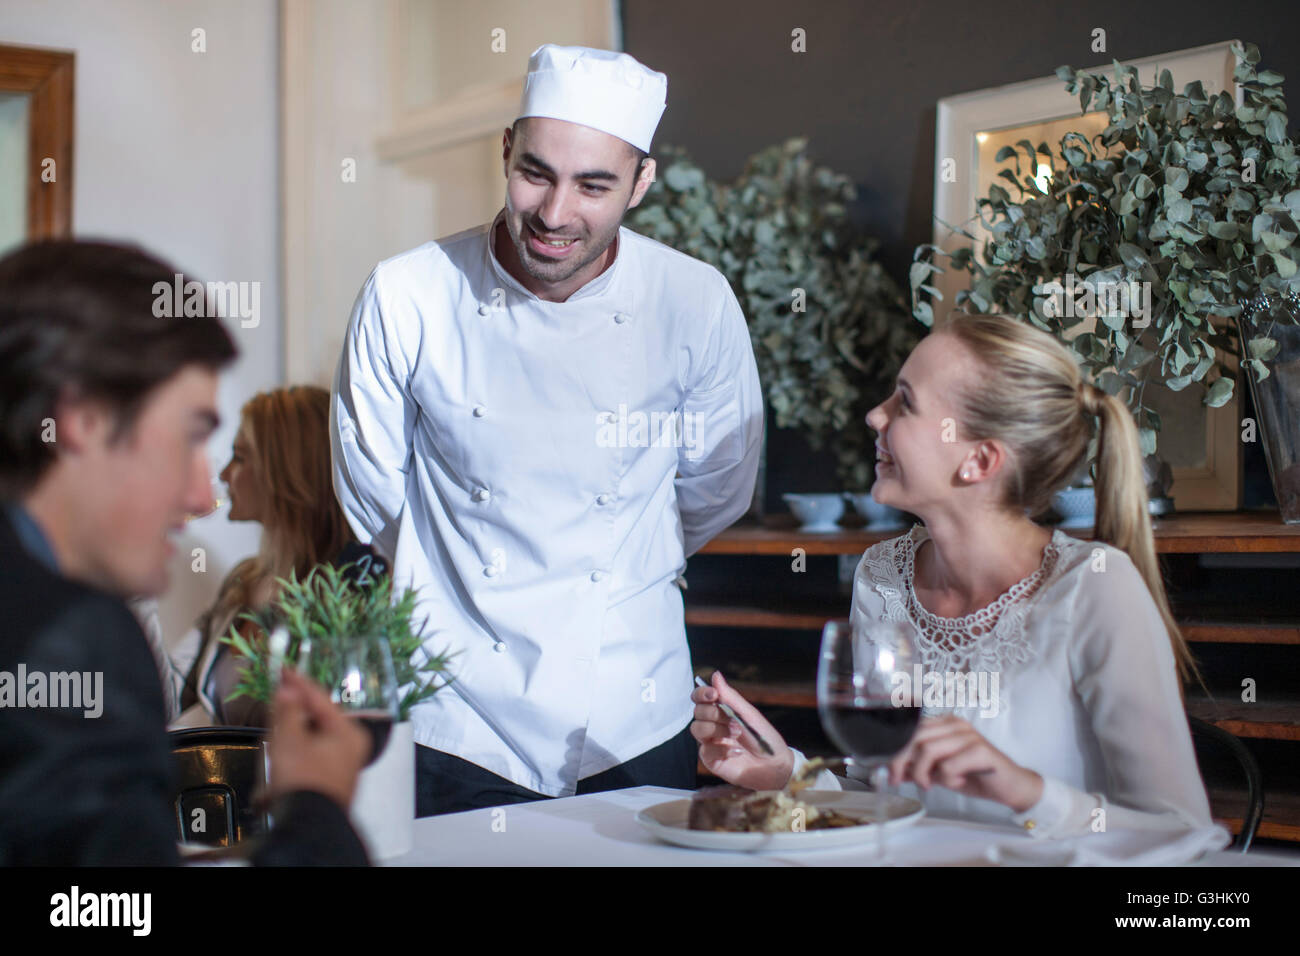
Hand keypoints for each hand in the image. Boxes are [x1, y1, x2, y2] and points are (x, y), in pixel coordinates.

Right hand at [265, 666, 368, 808]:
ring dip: (292, 732)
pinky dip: (296, 751)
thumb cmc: (303, 783)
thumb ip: (288, 711)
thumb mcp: (290, 739)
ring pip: (313, 738)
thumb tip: (287, 690)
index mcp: (348, 733)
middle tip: (278, 697)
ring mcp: (342, 766)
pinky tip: (281, 753)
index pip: (321, 699)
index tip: (284, 670)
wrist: (307, 826)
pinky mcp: (330, 781)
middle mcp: (352, 748)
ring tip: (276, 728)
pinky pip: (311, 756)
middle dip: (295, 710)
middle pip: (318, 719)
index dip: (298, 683)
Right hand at [690, 671, 792, 790]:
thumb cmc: (763, 737)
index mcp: (721, 711)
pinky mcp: (711, 759)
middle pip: (697, 712)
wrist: (774, 765)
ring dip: (717, 730)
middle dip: (714, 714)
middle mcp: (713, 725)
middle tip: (734, 721)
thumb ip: (730, 696)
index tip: (713, 695)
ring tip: (736, 734)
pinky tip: (737, 752)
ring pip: (696, 729)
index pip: (700, 697)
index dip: (701, 693)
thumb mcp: (748, 714)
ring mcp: (710, 742)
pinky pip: (705, 750)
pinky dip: (722, 749)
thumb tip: (715, 674)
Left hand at [886, 715, 1042, 812]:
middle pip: (915, 738)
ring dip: (922, 772)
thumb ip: (918, 768)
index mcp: (944, 724)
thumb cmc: (977, 776)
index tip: (889, 773)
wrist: (1011, 787)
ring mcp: (968, 735)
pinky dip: (946, 779)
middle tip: (898, 781)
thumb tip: (894, 771)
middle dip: (901, 762)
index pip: (910, 732)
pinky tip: (957, 782)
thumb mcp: (940, 772)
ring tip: (930, 784)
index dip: (895, 752)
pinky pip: (948, 766)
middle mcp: (955, 725)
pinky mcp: (980, 750)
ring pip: (928, 750)